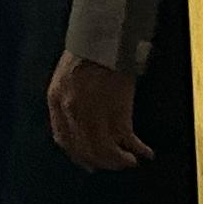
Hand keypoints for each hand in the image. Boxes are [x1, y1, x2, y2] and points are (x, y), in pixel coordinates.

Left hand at [46, 54, 149, 172]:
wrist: (104, 39)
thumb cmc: (87, 54)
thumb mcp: (66, 78)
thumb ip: (68, 103)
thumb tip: (81, 130)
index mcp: (57, 100)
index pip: (64, 140)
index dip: (78, 156)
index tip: (90, 163)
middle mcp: (72, 111)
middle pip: (85, 149)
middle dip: (101, 162)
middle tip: (114, 165)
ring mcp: (94, 112)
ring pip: (106, 150)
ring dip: (120, 160)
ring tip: (130, 160)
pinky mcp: (118, 110)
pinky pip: (127, 139)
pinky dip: (137, 149)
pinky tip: (146, 152)